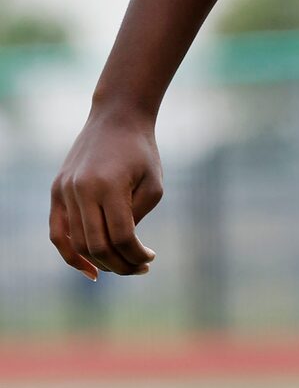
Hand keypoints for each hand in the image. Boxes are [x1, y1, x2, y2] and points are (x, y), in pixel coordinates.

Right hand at [49, 106, 162, 278]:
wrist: (117, 117)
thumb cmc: (141, 151)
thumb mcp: (153, 182)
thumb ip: (137, 216)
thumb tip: (122, 246)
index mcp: (110, 185)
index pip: (121, 236)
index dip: (136, 255)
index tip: (150, 259)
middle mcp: (82, 190)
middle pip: (97, 246)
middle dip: (120, 264)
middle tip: (138, 268)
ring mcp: (65, 191)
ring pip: (77, 244)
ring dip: (99, 262)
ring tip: (120, 266)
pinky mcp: (56, 191)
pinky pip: (58, 233)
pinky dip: (70, 255)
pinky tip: (90, 270)